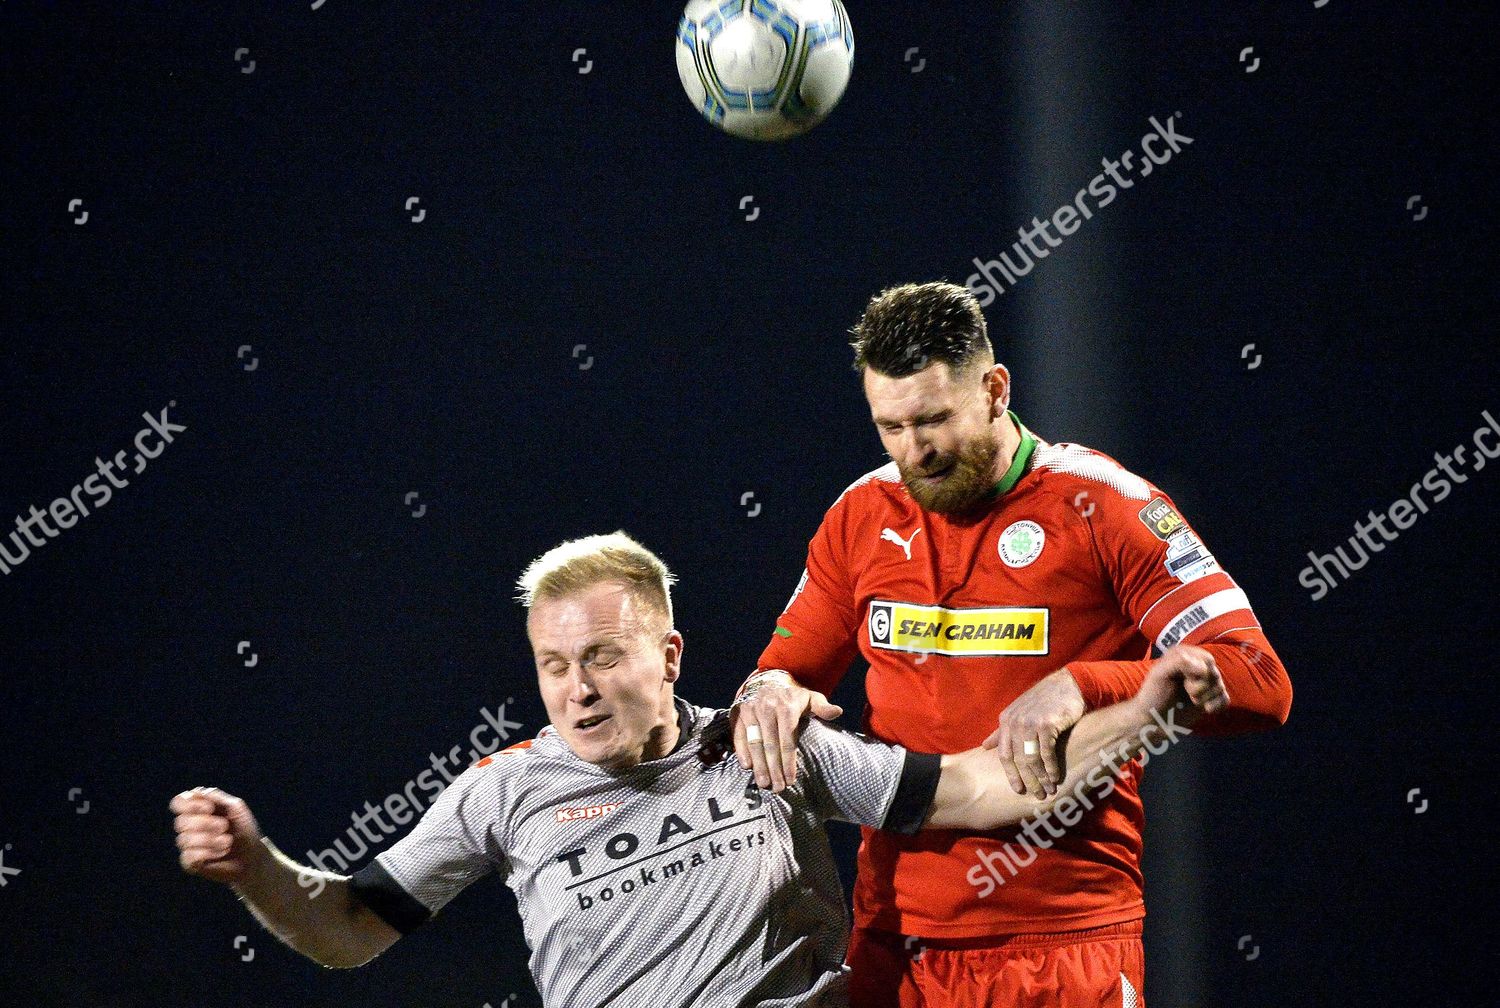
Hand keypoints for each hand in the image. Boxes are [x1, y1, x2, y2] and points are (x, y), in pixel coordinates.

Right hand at [170, 786, 266, 885]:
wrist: (252, 855)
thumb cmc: (244, 829)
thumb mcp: (236, 807)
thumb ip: (217, 797)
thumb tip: (196, 792)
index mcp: (197, 810)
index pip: (179, 802)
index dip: (190, 805)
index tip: (209, 808)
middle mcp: (188, 826)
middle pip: (180, 821)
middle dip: (205, 823)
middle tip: (224, 826)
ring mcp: (187, 845)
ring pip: (185, 839)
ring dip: (210, 840)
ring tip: (227, 841)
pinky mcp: (189, 862)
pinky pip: (189, 856)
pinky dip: (208, 853)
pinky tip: (219, 853)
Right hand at [730, 670, 842, 791]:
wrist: (768, 681)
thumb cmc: (793, 696)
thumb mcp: (810, 698)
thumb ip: (823, 707)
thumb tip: (837, 712)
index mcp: (786, 706)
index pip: (787, 739)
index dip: (788, 762)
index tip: (791, 780)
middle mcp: (766, 707)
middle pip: (770, 744)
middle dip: (774, 769)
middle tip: (777, 788)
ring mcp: (750, 710)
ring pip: (754, 742)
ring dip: (758, 765)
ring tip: (763, 783)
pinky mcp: (738, 713)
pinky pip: (738, 735)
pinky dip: (741, 751)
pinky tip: (747, 767)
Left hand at [981, 668, 1085, 797]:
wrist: (1066, 686)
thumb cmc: (1043, 701)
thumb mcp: (1018, 712)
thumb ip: (1001, 731)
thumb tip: (984, 746)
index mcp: (1006, 721)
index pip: (1004, 754)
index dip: (1011, 774)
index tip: (1018, 790)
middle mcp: (1015, 722)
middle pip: (1018, 760)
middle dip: (1028, 780)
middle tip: (1037, 795)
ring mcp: (1030, 723)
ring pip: (1032, 759)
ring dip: (1041, 777)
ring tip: (1049, 789)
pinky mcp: (1047, 724)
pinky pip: (1047, 752)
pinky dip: (1051, 767)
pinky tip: (1056, 777)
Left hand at [1137, 644, 1230, 718]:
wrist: (1155, 719)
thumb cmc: (1154, 695)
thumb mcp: (1160, 674)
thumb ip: (1180, 662)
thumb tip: (1204, 668)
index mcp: (1185, 654)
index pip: (1207, 659)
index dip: (1198, 672)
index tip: (1182, 680)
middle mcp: (1197, 665)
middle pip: (1215, 674)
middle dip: (1201, 687)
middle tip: (1186, 692)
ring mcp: (1205, 682)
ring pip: (1220, 687)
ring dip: (1205, 698)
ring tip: (1190, 700)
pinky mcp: (1211, 698)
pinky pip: (1225, 699)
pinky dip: (1216, 705)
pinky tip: (1206, 709)